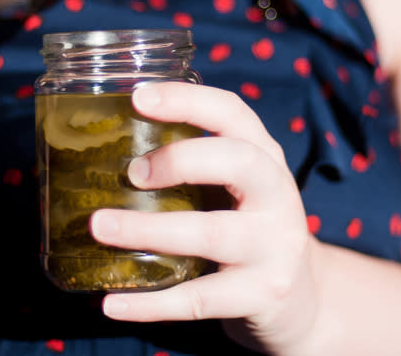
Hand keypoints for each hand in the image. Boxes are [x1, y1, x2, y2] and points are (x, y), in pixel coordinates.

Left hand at [90, 82, 321, 353]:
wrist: (301, 298)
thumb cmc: (246, 229)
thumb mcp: (234, 189)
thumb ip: (190, 167)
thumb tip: (101, 152)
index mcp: (263, 158)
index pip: (232, 114)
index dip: (187, 99)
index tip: (138, 97)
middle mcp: (277, 195)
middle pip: (239, 161)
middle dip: (180, 159)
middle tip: (130, 173)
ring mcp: (275, 247)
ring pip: (213, 233)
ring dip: (149, 230)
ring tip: (99, 227)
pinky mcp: (263, 295)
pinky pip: (200, 299)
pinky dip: (152, 302)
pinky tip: (112, 303)